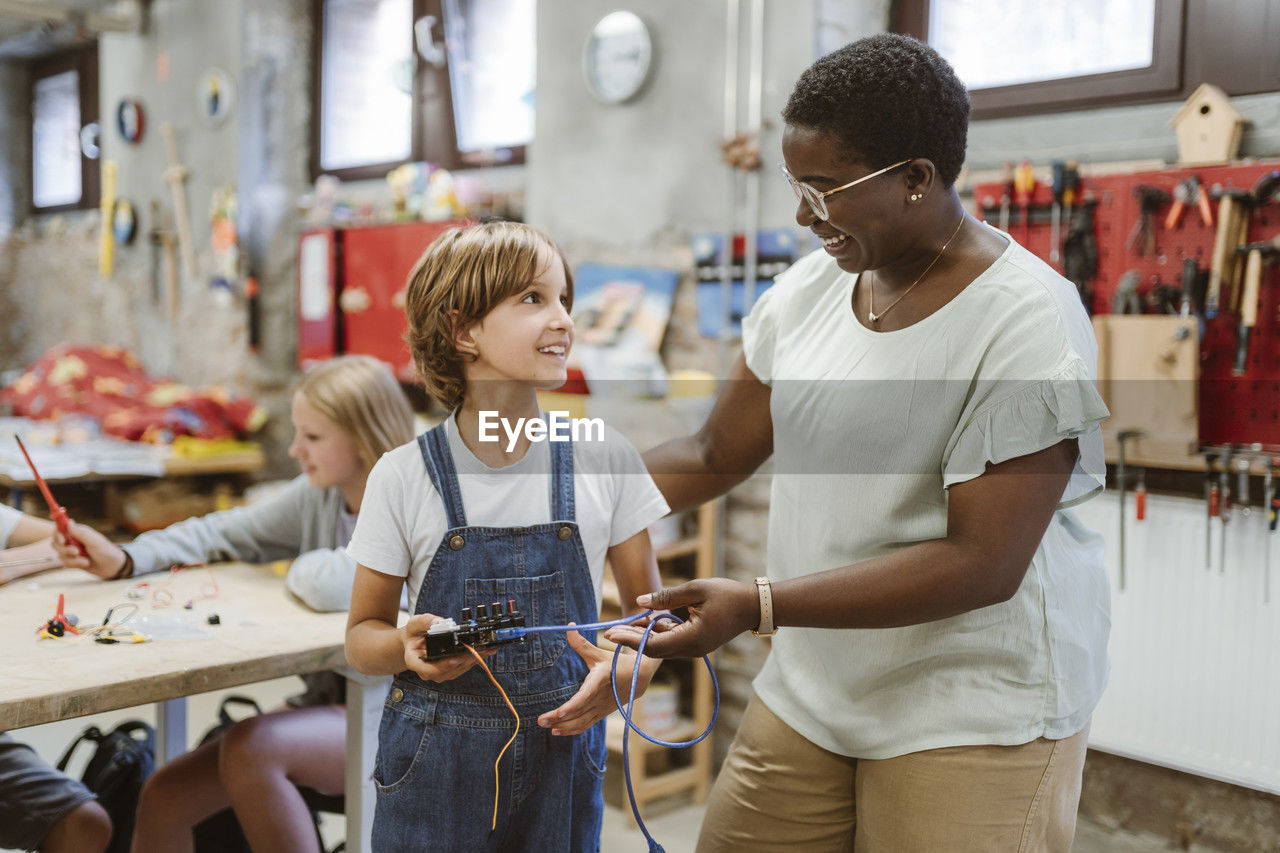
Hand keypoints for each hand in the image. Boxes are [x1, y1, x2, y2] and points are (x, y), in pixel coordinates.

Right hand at [52, 520, 125, 579]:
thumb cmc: (106, 551)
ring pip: (60, 553)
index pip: (60, 528)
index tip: (63, 540)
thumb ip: (81, 533)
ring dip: (72, 559)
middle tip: (76, 552)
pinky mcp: (72, 560)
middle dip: (64, 549)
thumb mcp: (95, 542)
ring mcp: (71, 550)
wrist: (112, 567)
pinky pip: (64, 562)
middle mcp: (73, 539)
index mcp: (78, 531)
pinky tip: (85, 564)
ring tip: (85, 560)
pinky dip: (74, 564)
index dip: (57, 533)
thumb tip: (69, 522)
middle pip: (56, 542)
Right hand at [398, 613, 492, 681]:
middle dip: (463, 660)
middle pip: (446, 671)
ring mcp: (438, 672)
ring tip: (484, 649)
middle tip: (477, 650)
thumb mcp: (415, 623)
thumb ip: (425, 621)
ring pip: (457, 670)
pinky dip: (473, 660)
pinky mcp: (449, 670)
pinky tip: (484, 652)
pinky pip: (462, 667)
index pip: (426, 669)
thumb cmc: (414, 633)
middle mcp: (426, 671)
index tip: (454, 659)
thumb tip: (439, 622)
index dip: (442, 667)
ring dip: (472, 660)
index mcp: (414, 661)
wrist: (416, 640)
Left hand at [538, 627, 659, 735]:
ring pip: (581, 722)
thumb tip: (569, 626)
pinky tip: (557, 731)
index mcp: (601, 680)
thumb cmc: (615, 663)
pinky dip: (572, 730)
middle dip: (559, 718)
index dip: (573, 705)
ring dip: (563, 726)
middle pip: (579, 712)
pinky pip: (585, 725)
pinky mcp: (600, 714)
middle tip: (540, 720)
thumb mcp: (599, 653)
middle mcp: (601, 697)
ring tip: (545, 725)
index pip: (586, 696)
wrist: (638, 678)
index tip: (560, 711)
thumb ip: (581, 643)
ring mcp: (601, 708)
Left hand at [605, 578, 758, 658]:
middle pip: (655, 649)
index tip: (610, 634)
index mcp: (692, 638)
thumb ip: (666, 597)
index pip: (654, 644)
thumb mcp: (695, 589)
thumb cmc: (727, 594)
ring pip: (662, 646)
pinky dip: (658, 632)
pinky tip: (647, 621)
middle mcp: (692, 649)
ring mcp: (695, 648)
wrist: (754, 606)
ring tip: (624, 624)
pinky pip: (672, 641)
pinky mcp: (697, 643)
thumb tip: (639, 601)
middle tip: (608, 632)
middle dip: (631, 639)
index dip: (630, 639)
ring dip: (644, 636)